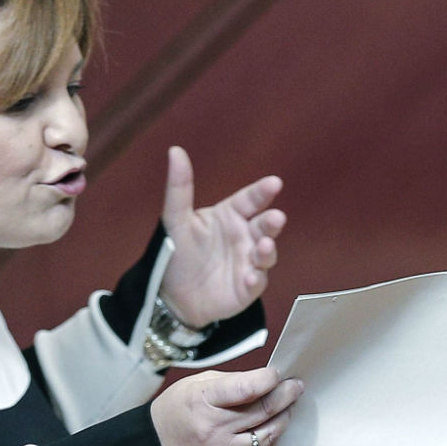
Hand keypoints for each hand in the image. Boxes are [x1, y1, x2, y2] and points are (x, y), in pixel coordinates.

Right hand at [150, 367, 302, 445]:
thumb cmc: (176, 412)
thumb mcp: (194, 385)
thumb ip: (230, 382)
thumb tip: (265, 380)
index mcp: (203, 401)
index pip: (246, 389)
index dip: (269, 379)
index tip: (277, 374)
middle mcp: (215, 429)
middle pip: (264, 410)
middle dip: (286, 395)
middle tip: (296, 386)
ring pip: (269, 434)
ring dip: (283, 417)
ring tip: (287, 406)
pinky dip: (271, 439)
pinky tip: (272, 428)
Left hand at [159, 146, 285, 326]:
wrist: (171, 295)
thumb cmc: (177, 253)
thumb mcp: (175, 220)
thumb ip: (179, 187)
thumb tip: (175, 150)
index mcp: (230, 216)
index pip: (250, 199)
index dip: (262, 192)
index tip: (274, 183)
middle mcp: (244, 237)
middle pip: (264, 225)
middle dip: (272, 222)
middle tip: (275, 218)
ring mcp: (248, 262)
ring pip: (266, 253)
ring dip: (268, 250)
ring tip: (264, 246)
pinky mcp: (247, 288)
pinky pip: (256, 282)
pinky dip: (255, 279)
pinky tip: (249, 276)